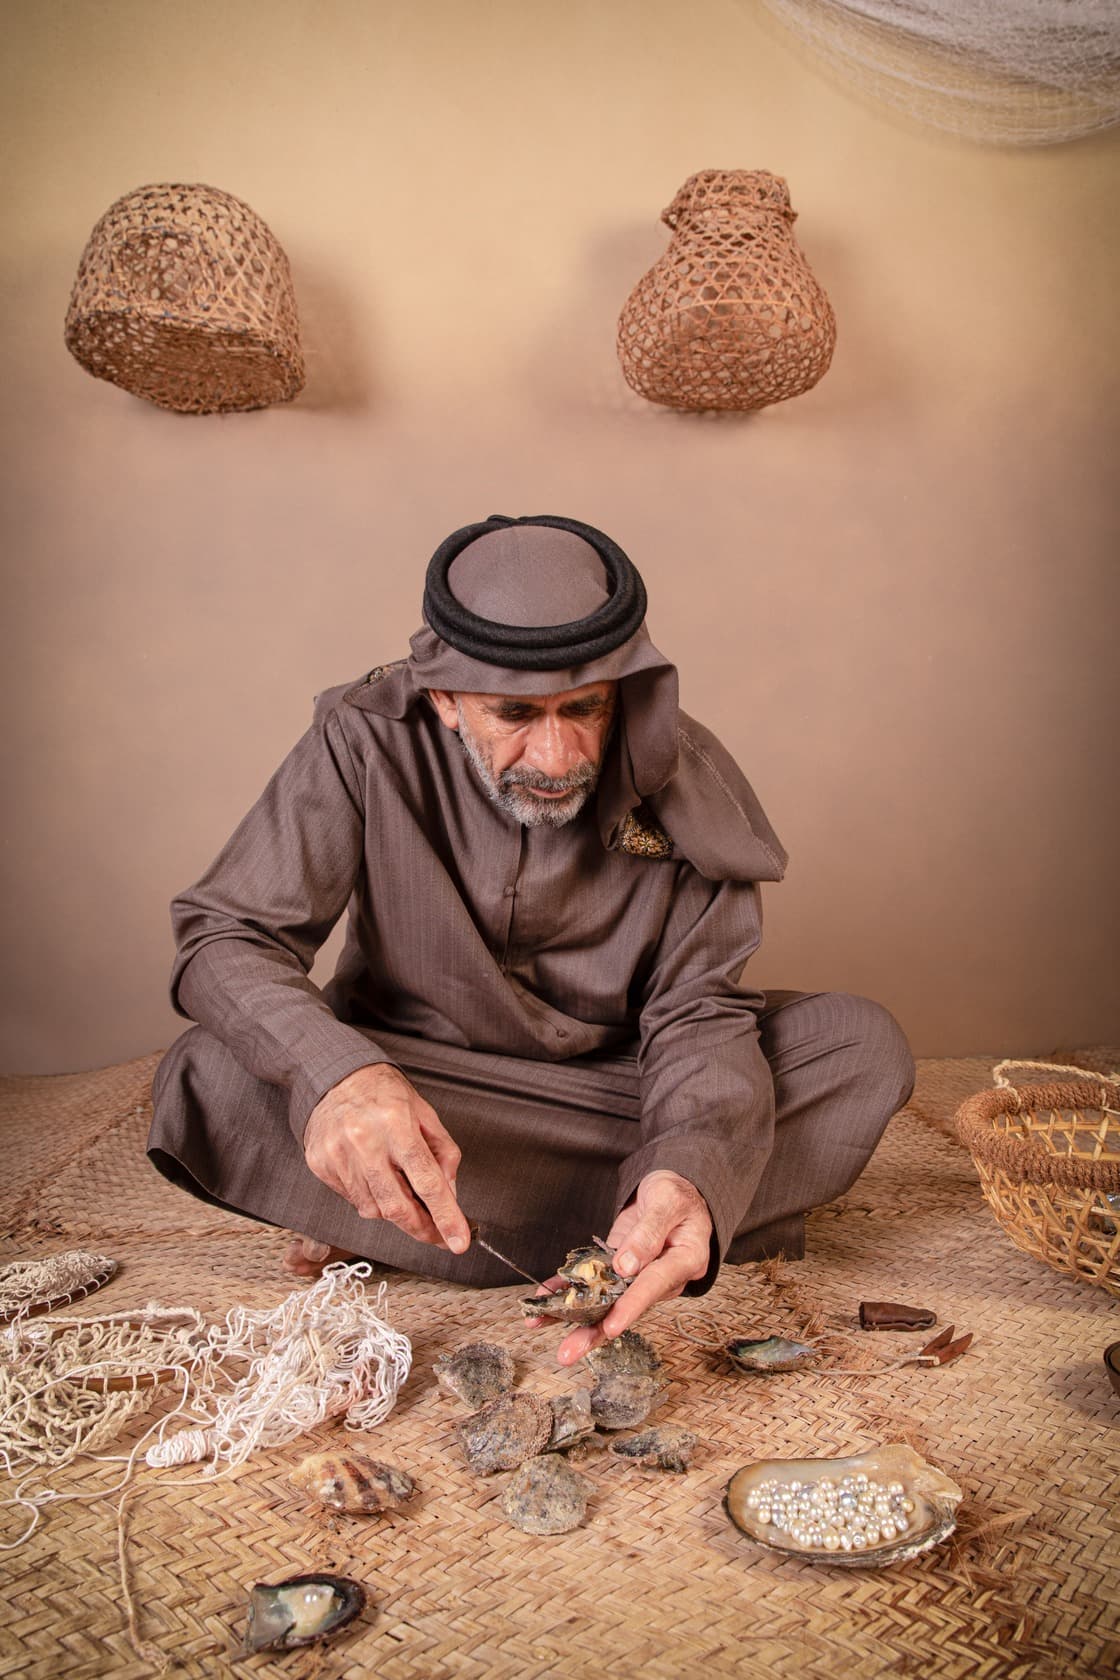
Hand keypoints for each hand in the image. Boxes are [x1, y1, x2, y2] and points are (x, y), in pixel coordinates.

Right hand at [303, 1063, 469, 1252]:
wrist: (335, 1078)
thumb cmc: (385, 1095)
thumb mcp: (425, 1114)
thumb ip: (443, 1154)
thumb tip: (450, 1195)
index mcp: (396, 1123)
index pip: (427, 1181)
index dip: (446, 1216)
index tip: (459, 1242)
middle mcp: (364, 1141)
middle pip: (397, 1206)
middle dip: (421, 1228)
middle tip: (437, 1236)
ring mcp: (338, 1155)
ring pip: (374, 1209)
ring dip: (395, 1212)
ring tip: (403, 1194)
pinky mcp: (320, 1164)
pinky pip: (353, 1200)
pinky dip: (371, 1199)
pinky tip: (375, 1180)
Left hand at [553, 1170, 711, 1364]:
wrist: (672, 1193)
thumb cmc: (677, 1194)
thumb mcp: (668, 1201)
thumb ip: (649, 1233)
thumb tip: (627, 1266)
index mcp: (683, 1261)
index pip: (654, 1286)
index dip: (632, 1307)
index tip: (611, 1326)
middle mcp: (660, 1279)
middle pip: (626, 1307)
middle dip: (594, 1332)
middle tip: (568, 1353)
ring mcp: (637, 1278)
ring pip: (606, 1302)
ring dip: (572, 1316)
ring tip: (539, 1324)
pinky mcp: (617, 1271)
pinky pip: (593, 1284)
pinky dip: (568, 1289)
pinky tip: (545, 1297)